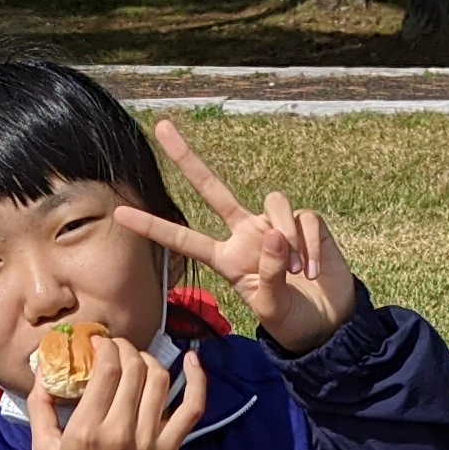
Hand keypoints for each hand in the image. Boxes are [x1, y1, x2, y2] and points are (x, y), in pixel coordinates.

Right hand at [27, 330, 209, 449]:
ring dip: (149, 360)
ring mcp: (150, 440)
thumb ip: (40, 404)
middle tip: (116, 349)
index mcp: (87, 430)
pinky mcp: (169, 448)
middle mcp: (121, 432)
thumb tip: (44, 366)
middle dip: (125, 349)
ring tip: (137, 360)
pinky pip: (192, 408)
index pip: (108, 370)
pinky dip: (197, 381)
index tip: (99, 343)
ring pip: (160, 380)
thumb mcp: (42, 446)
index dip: (106, 347)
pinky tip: (192, 361)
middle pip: (134, 369)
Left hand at [113, 116, 362, 352]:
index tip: (120, 214)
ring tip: (299, 273)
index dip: (153, 227)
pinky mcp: (305, 223)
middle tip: (161, 127)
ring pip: (274, 203)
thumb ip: (268, 273)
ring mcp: (275, 225)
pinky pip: (304, 220)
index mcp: (227, 258)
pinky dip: (310, 245)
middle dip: (187, 159)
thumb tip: (273, 233)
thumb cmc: (292, 318)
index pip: (183, 239)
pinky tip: (313, 269)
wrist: (328, 322)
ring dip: (288, 238)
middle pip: (212, 189)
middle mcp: (246, 234)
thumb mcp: (272, 307)